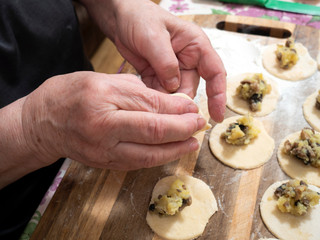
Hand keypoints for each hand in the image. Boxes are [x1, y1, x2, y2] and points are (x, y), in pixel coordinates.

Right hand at [21, 72, 205, 169]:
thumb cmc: (71, 94)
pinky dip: (159, 158)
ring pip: (149, 154)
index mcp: (102, 97)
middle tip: (199, 124)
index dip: (177, 107)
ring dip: (176, 148)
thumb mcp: (104, 80)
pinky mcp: (104, 163)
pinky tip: (173, 152)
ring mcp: (102, 150)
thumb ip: (138, 91)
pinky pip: (138, 163)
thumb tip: (172, 102)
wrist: (43, 123)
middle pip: (153, 131)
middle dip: (183, 128)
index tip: (193, 106)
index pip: (150, 104)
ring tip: (193, 141)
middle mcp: (102, 126)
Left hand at [81, 0, 225, 121]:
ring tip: (151, 100)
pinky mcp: (158, 76)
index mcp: (195, 46)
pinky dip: (154, 97)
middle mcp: (188, 59)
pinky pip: (160, 93)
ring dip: (165, 100)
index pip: (215, 72)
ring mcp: (173, 69)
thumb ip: (166, 63)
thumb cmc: (140, 18)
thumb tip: (174, 87)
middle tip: (166, 108)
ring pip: (175, 93)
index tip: (217, 115)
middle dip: (180, 100)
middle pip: (191, 87)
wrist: (120, 18)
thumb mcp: (153, 37)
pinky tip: (144, 96)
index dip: (218, 95)